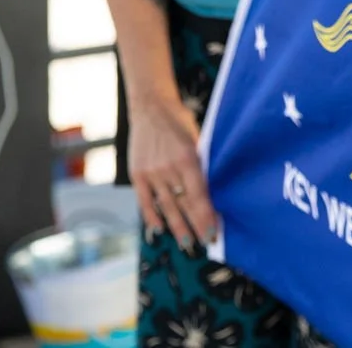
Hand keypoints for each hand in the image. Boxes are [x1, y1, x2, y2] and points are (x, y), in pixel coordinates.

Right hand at [129, 95, 216, 248]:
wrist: (151, 109)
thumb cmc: (180, 123)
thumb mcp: (198, 140)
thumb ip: (202, 164)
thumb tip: (212, 191)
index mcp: (187, 159)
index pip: (199, 195)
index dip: (206, 215)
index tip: (215, 231)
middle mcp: (168, 168)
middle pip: (184, 204)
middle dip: (196, 225)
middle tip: (206, 242)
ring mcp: (151, 173)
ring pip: (166, 206)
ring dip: (177, 226)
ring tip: (187, 243)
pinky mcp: (137, 174)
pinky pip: (145, 201)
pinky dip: (152, 217)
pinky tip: (159, 230)